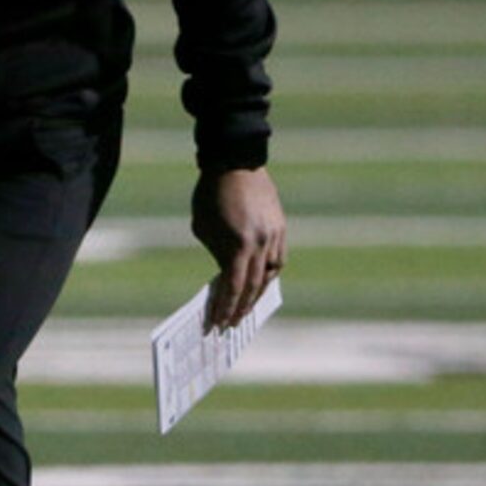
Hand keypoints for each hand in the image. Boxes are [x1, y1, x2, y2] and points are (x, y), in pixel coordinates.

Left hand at [192, 167, 285, 329]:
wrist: (236, 162)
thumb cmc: (210, 194)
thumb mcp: (204, 227)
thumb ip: (218, 253)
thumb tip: (227, 276)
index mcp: (240, 244)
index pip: (234, 286)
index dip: (227, 306)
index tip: (218, 322)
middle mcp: (262, 243)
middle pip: (255, 285)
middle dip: (242, 307)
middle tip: (232, 324)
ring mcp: (275, 235)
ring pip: (271, 273)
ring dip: (258, 293)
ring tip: (246, 307)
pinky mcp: (281, 227)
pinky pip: (278, 258)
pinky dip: (269, 273)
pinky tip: (260, 281)